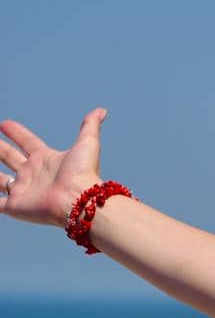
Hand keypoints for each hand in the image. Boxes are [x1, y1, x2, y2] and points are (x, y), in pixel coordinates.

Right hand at [0, 109, 108, 228]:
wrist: (78, 200)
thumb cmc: (83, 173)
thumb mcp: (87, 144)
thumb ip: (90, 126)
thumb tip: (102, 111)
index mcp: (45, 159)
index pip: (27, 142)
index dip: (16, 133)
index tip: (4, 123)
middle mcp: (32, 174)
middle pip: (9, 157)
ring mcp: (22, 190)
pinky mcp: (15, 206)